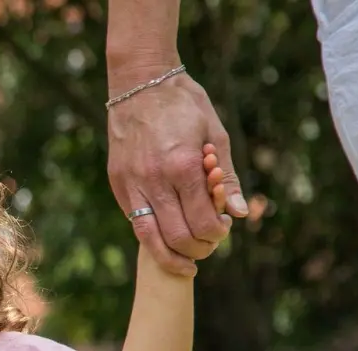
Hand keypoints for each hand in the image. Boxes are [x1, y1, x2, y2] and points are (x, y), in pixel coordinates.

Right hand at [108, 72, 246, 275]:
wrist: (140, 83)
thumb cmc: (184, 105)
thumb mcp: (216, 134)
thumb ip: (226, 177)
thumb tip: (239, 213)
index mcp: (184, 165)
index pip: (203, 222)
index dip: (218, 234)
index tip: (223, 228)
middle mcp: (155, 179)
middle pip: (178, 237)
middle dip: (198, 249)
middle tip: (208, 245)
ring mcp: (132, 183)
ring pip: (150, 239)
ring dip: (171, 256)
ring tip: (185, 261)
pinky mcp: (118, 184)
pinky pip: (135, 221)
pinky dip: (152, 236)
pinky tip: (165, 236)